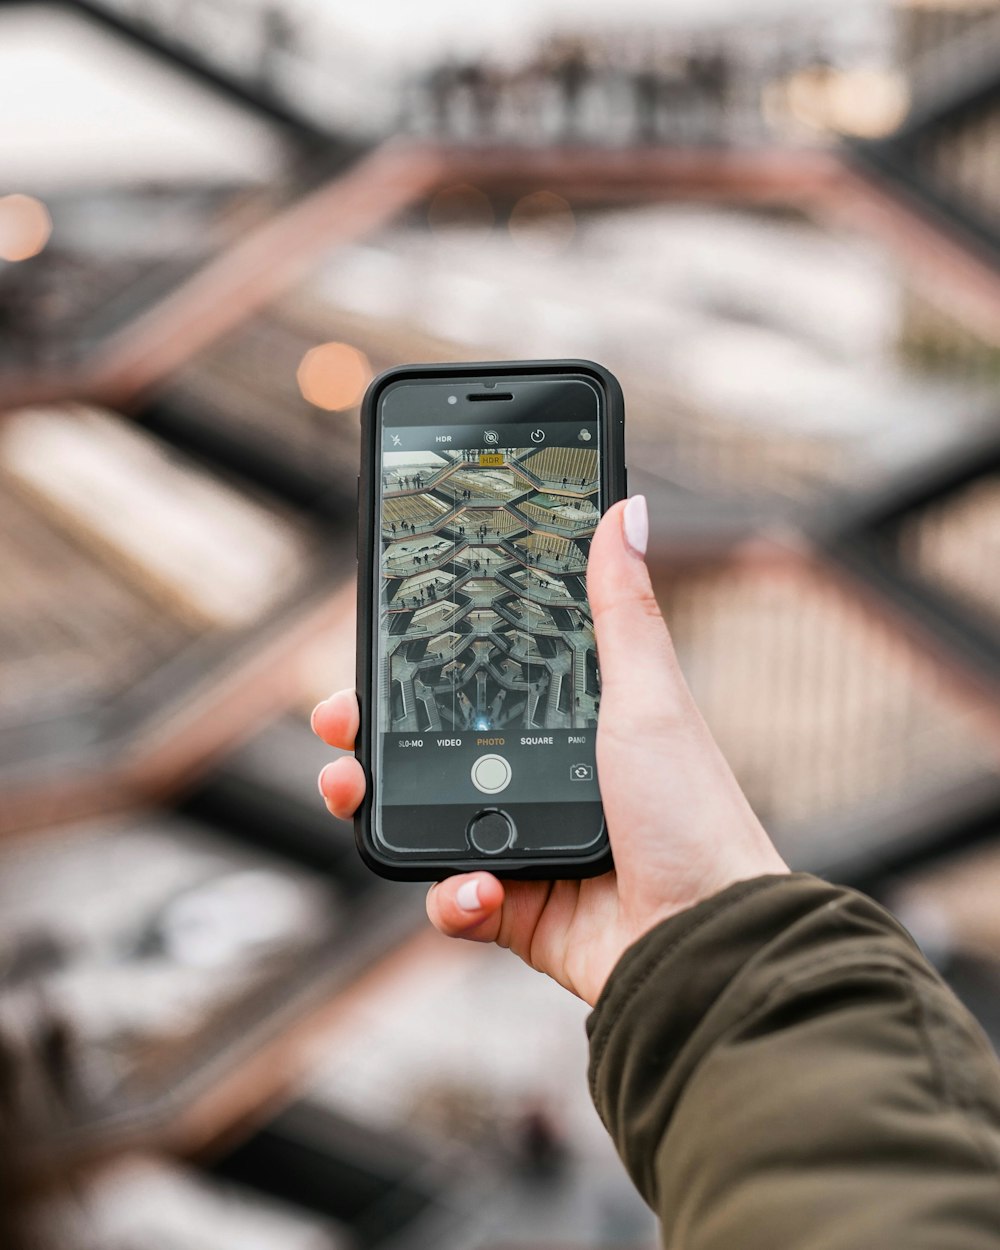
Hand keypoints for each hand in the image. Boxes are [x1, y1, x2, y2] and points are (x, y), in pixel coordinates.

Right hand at [313, 496, 786, 1006]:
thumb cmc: (693, 812)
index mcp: (567, 725)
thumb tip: (625, 509)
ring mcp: (522, 843)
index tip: (378, 648)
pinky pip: (454, 900)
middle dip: (370, 734)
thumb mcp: (648, 697)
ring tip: (351, 791)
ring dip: (376, 805)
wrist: (706, 941)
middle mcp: (539, 780)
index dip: (421, 667)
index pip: (477, 683)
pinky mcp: (515, 910)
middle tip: (337, 723)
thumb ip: (621, 609)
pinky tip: (478, 888)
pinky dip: (450, 897)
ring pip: (422, 820)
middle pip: (429, 749)